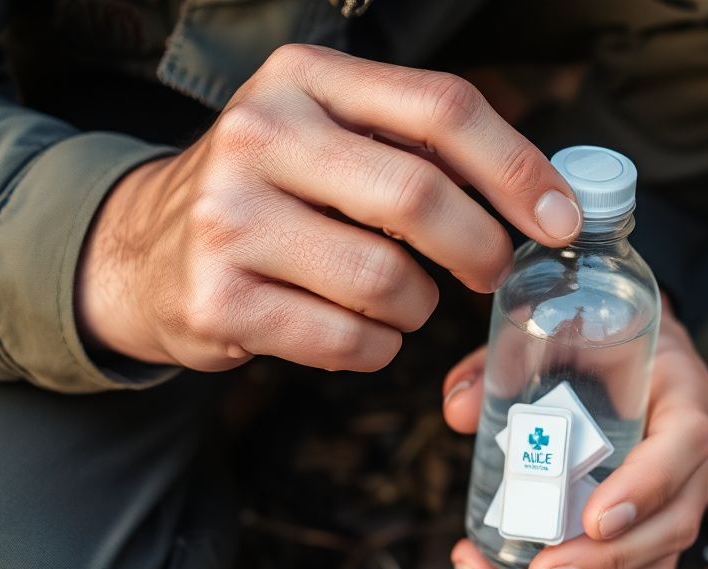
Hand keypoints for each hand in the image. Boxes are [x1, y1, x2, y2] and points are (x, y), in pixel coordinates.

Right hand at [77, 45, 581, 372]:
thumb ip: (417, 145)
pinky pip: (348, 342)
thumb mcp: (328, 134)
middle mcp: (259, 134)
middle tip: (494, 274)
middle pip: (420, 197)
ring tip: (398, 300)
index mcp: (304, 80)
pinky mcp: (219, 300)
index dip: (518, 169)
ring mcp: (231, 219)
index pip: (442, 109)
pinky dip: (377, 349)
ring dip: (418, 308)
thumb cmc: (272, 193)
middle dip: (482, 249)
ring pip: (387, 282)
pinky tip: (357, 331)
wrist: (145, 252)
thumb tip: (542, 196)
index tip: (562, 221)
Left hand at [443, 310, 707, 568]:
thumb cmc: (595, 340)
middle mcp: (693, 455)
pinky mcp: (652, 531)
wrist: (627, 349)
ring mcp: (679, 499)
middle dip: (605, 565)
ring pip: (656, 567)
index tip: (593, 521)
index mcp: (685, 393)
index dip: (646, 487)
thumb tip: (459, 412)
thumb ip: (505, 364)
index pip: (685, 443)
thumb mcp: (558, 333)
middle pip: (673, 524)